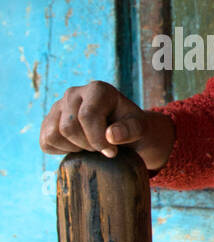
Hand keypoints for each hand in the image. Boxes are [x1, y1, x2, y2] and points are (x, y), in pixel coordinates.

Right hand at [38, 80, 175, 171]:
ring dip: (75, 148)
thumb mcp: (139, 128)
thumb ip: (130, 130)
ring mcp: (58, 106)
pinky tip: (79, 146)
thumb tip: (111, 136)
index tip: (112, 152)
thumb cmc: (130, 127)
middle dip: (88, 144)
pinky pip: (46, 142)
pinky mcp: (48, 121)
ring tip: (91, 145)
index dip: (98, 139)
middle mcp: (73, 93)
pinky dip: (62, 151)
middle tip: (103, 147)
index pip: (87, 116)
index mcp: (97, 89)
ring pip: (54, 135)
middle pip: (69, 127)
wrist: (119, 130)